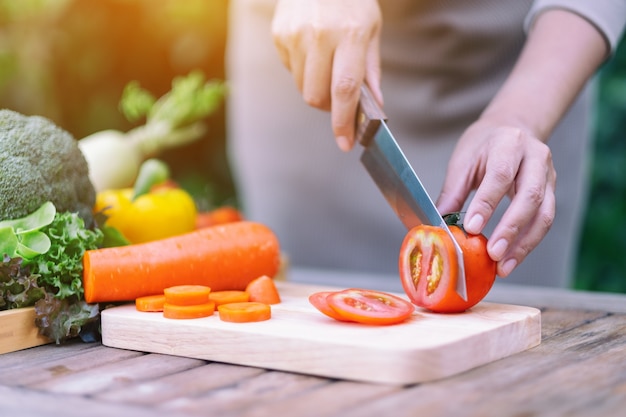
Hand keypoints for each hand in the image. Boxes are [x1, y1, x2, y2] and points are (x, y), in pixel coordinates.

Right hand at [271, 0, 382, 150]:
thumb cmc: (351, 0)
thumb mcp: (371, 28)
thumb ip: (371, 69)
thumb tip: (374, 105)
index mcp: (350, 34)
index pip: (344, 89)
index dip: (343, 121)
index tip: (345, 143)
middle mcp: (319, 35)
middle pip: (316, 96)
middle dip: (328, 106)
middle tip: (338, 97)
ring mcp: (294, 35)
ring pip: (301, 87)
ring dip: (315, 87)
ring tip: (325, 62)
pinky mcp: (279, 35)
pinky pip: (290, 70)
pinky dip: (302, 69)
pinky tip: (311, 48)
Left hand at [436, 118, 555, 276]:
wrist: (512, 129)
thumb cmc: (484, 145)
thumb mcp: (463, 161)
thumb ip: (452, 192)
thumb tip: (437, 225)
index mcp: (509, 143)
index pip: (500, 175)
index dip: (487, 204)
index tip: (472, 228)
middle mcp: (535, 158)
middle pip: (530, 196)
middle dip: (511, 229)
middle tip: (492, 254)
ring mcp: (548, 176)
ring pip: (544, 214)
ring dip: (524, 245)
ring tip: (503, 266)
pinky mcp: (552, 193)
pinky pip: (544, 222)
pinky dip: (528, 244)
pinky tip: (511, 259)